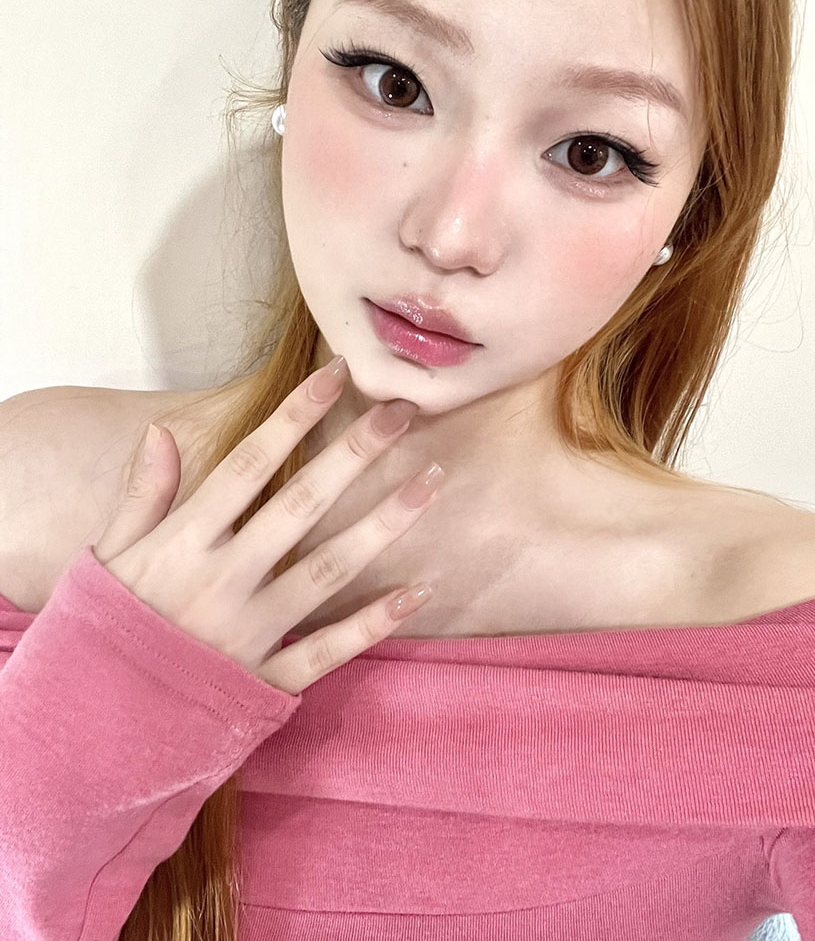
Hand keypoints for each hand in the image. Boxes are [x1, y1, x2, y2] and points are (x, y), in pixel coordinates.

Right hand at [92, 358, 443, 694]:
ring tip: (430, 483)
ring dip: (384, 524)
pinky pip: (329, 650)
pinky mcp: (266, 683)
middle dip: (353, 454)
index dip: (293, 416)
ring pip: (329, 570)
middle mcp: (223, 581)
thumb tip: (160, 432)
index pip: (248, 466)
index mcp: (182, 544)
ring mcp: (249, 634)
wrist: (87, 735)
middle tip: (402, 413)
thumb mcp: (104, 559)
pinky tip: (418, 591)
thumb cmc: (100, 635)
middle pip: (301, 505)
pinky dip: (375, 623)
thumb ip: (140, 497)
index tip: (335, 374)